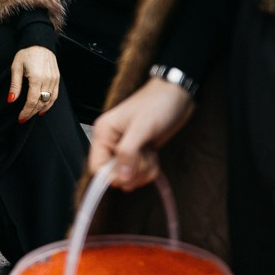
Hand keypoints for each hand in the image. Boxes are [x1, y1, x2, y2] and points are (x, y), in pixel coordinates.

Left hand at [10, 45, 60, 122]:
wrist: (40, 41)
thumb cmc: (26, 53)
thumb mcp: (16, 67)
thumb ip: (15, 85)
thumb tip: (11, 100)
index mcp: (36, 78)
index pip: (32, 101)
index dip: (26, 112)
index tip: (20, 118)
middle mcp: (47, 80)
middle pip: (40, 103)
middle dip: (32, 112)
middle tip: (24, 118)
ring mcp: (54, 79)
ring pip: (49, 101)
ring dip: (40, 109)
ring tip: (32, 114)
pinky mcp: (57, 78)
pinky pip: (55, 95)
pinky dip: (49, 104)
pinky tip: (43, 108)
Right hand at [87, 76, 194, 190]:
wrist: (177, 95)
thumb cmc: (157, 104)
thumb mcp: (142, 127)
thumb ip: (128, 153)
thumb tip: (121, 179)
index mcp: (104, 133)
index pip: (97, 167)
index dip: (112, 176)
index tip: (129, 173)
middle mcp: (112, 143)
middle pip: (114, 175)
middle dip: (132, 172)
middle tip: (145, 156)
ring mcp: (126, 149)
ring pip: (128, 176)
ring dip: (143, 171)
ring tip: (151, 153)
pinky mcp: (139, 153)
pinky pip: (140, 173)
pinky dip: (149, 169)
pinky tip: (154, 155)